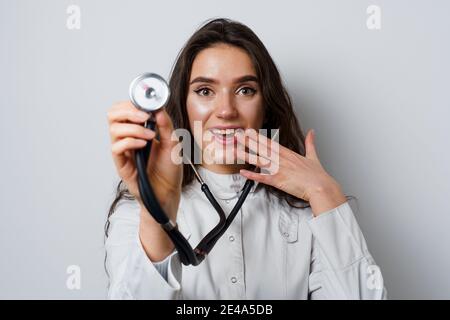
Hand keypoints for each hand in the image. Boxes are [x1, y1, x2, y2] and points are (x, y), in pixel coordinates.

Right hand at [107, 101, 181, 219]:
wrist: (168, 192)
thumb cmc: (169, 169)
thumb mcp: (173, 143)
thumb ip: (166, 126)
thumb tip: (159, 110)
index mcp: (138, 130)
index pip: (125, 109)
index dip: (132, 103)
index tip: (146, 105)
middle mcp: (128, 138)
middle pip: (113, 115)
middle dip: (128, 111)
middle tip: (145, 117)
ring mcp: (124, 151)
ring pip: (114, 129)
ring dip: (133, 128)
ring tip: (150, 136)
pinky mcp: (122, 164)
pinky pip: (116, 148)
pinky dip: (130, 142)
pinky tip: (143, 145)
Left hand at [237, 129, 346, 215]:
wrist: (321, 187)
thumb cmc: (318, 175)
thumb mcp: (313, 156)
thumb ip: (310, 143)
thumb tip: (312, 132)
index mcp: (289, 154)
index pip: (270, 143)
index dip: (258, 137)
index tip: (249, 131)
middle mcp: (282, 159)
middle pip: (262, 148)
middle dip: (249, 141)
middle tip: (237, 135)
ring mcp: (280, 169)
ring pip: (259, 160)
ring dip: (246, 155)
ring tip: (235, 150)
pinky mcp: (279, 181)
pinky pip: (263, 177)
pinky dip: (252, 175)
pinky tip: (243, 172)